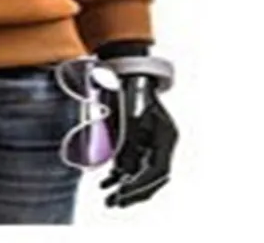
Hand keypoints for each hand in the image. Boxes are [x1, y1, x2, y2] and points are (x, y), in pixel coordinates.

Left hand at [100, 75, 177, 207]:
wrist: (129, 70)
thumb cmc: (129, 85)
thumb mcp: (127, 109)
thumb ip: (126, 136)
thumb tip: (121, 167)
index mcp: (166, 136)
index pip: (159, 171)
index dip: (142, 185)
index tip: (124, 192)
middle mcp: (162, 142)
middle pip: (152, 177)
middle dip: (134, 192)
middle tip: (115, 202)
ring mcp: (152, 142)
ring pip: (142, 174)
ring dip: (125, 188)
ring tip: (109, 200)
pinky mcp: (140, 141)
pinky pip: (133, 164)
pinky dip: (120, 176)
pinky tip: (106, 183)